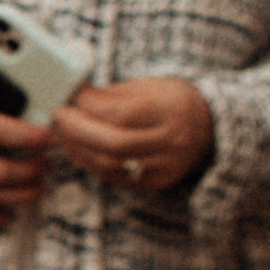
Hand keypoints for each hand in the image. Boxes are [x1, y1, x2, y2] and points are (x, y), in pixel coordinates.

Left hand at [52, 74, 213, 197]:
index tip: (71, 94)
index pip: (121, 112)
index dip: (89, 104)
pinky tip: (79, 149)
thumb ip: (113, 94)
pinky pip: (116, 177)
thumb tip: (73, 96)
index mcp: (171, 110)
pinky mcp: (157, 182)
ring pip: (111, 164)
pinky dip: (91, 163)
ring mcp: (165, 166)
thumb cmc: (173, 101)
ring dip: (79, 148)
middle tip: (59, 115)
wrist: (211, 128)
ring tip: (64, 132)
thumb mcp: (149, 87)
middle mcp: (171, 142)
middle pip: (113, 143)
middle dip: (77, 129)